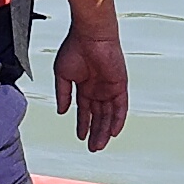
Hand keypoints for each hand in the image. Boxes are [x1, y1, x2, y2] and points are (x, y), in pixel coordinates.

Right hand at [51, 23, 130, 152]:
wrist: (90, 35)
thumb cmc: (75, 48)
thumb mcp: (62, 75)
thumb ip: (63, 94)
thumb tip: (62, 112)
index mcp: (84, 86)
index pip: (85, 110)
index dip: (82, 124)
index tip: (80, 137)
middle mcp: (98, 88)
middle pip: (98, 116)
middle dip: (94, 132)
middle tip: (92, 148)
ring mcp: (110, 88)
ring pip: (108, 115)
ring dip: (104, 130)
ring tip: (99, 145)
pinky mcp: (120, 85)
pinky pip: (121, 107)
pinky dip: (118, 120)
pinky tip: (113, 133)